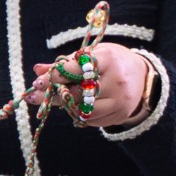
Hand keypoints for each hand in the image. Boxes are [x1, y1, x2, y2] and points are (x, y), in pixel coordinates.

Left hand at [28, 42, 153, 128]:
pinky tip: (75, 106)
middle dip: (53, 95)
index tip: (37, 81)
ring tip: (55, 100)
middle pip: (77, 93)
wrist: (141, 75)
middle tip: (33, 96)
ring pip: (83, 110)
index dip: (55, 76)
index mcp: (108, 59)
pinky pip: (92, 120)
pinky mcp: (120, 115)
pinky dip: (79, 114)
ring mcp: (120, 100)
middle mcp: (117, 80)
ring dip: (65, 106)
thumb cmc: (111, 61)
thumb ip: (65, 63)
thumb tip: (37, 69)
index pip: (77, 69)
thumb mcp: (92, 55)